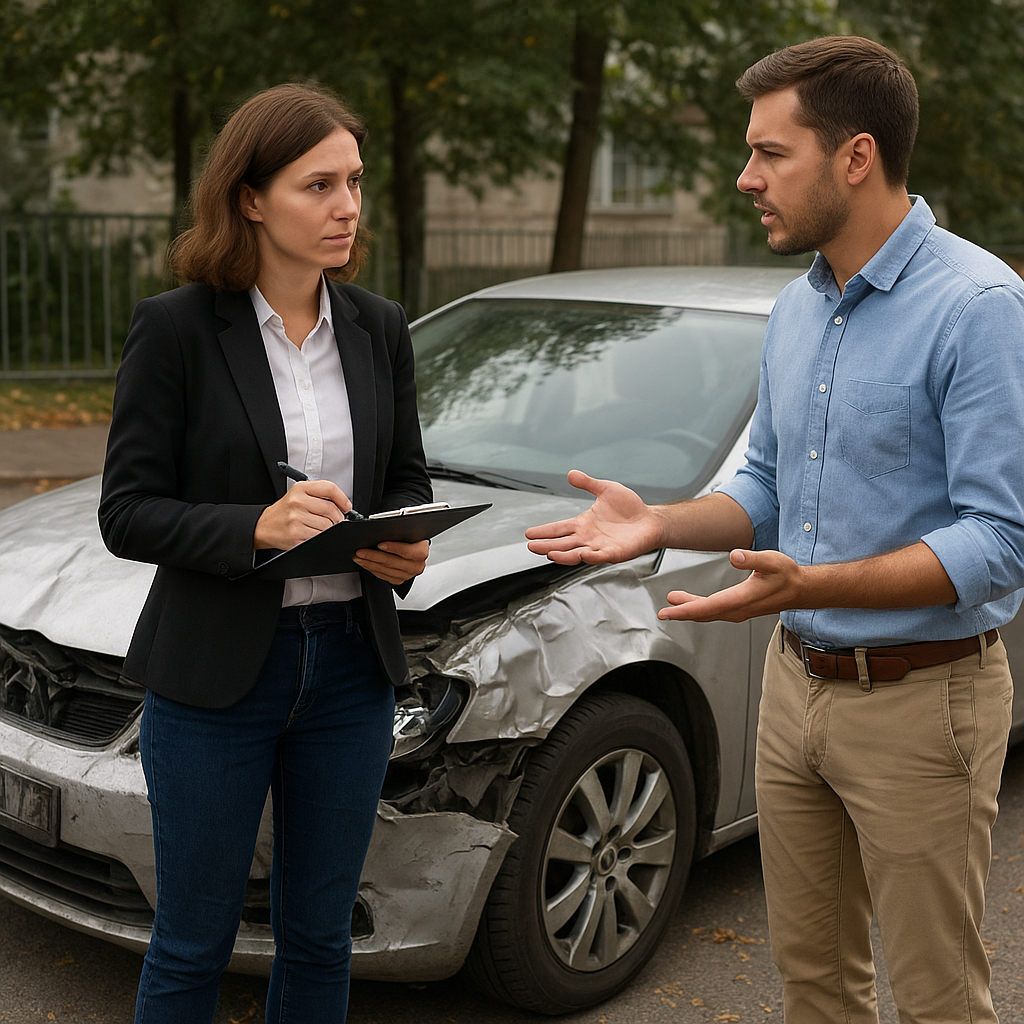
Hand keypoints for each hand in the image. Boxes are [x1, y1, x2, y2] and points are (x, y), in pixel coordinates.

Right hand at [254, 480, 350, 549]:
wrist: (263, 526)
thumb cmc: (284, 511)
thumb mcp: (298, 495)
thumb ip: (319, 495)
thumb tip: (342, 505)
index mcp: (300, 489)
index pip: (329, 488)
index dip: (342, 498)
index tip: (347, 506)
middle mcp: (297, 502)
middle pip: (331, 509)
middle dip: (338, 518)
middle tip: (336, 521)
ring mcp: (296, 519)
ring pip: (327, 525)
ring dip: (330, 529)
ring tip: (323, 528)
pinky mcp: (296, 535)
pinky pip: (319, 537)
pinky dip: (321, 538)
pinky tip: (314, 534)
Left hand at [353, 539, 429, 584]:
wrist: (414, 548)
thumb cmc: (411, 538)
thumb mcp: (408, 532)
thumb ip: (399, 532)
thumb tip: (382, 529)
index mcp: (421, 552)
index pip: (407, 551)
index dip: (392, 548)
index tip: (379, 544)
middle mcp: (416, 565)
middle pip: (392, 562)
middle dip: (373, 556)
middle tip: (361, 551)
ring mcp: (408, 574)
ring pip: (385, 570)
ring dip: (369, 564)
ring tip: (359, 557)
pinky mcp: (399, 580)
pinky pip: (383, 576)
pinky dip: (372, 569)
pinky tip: (366, 564)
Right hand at [525, 470, 662, 564]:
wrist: (651, 519)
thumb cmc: (630, 507)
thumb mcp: (606, 489)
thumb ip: (588, 484)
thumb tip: (571, 474)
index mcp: (583, 523)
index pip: (559, 528)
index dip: (544, 531)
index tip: (529, 533)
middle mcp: (588, 537)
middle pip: (563, 543)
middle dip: (547, 545)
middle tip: (531, 546)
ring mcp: (600, 547)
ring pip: (577, 553)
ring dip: (563, 555)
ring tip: (550, 554)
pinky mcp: (614, 553)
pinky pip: (600, 556)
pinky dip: (591, 556)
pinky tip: (582, 554)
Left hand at [658, 548, 802, 622]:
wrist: (800, 589)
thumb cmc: (787, 574)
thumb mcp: (772, 561)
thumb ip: (752, 559)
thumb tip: (735, 556)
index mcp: (742, 598)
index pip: (708, 606)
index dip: (686, 609)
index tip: (668, 611)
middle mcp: (738, 609)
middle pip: (704, 613)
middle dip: (681, 613)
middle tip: (663, 612)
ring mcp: (738, 611)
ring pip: (708, 614)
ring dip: (689, 610)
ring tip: (671, 604)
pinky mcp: (738, 609)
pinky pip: (714, 612)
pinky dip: (699, 609)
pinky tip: (690, 603)